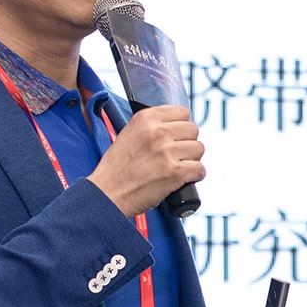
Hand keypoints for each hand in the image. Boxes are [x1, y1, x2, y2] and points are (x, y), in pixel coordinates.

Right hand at [87, 105, 203, 216]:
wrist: (107, 194)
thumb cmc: (117, 168)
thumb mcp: (129, 134)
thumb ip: (152, 126)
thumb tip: (177, 125)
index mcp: (146, 118)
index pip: (182, 112)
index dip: (181, 127)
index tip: (175, 138)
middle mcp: (157, 131)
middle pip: (193, 130)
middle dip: (187, 143)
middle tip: (176, 155)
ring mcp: (167, 151)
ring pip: (198, 149)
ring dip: (191, 160)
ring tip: (177, 167)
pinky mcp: (175, 172)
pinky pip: (200, 169)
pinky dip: (195, 176)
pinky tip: (183, 178)